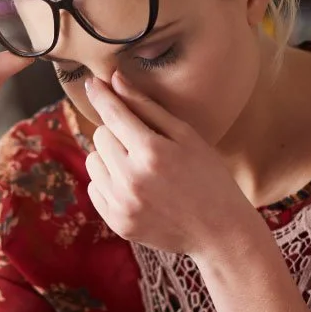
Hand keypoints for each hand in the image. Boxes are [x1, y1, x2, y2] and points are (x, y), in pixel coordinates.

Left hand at [83, 72, 255, 256]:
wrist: (218, 231)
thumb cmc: (208, 176)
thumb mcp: (186, 136)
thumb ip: (146, 107)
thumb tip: (114, 80)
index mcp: (152, 152)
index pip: (113, 114)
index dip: (101, 95)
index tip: (93, 82)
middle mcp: (131, 179)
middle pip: (100, 136)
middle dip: (116, 133)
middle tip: (142, 143)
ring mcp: (122, 204)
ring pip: (92, 162)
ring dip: (109, 158)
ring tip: (138, 167)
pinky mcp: (116, 222)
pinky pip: (94, 188)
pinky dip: (108, 182)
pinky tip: (134, 187)